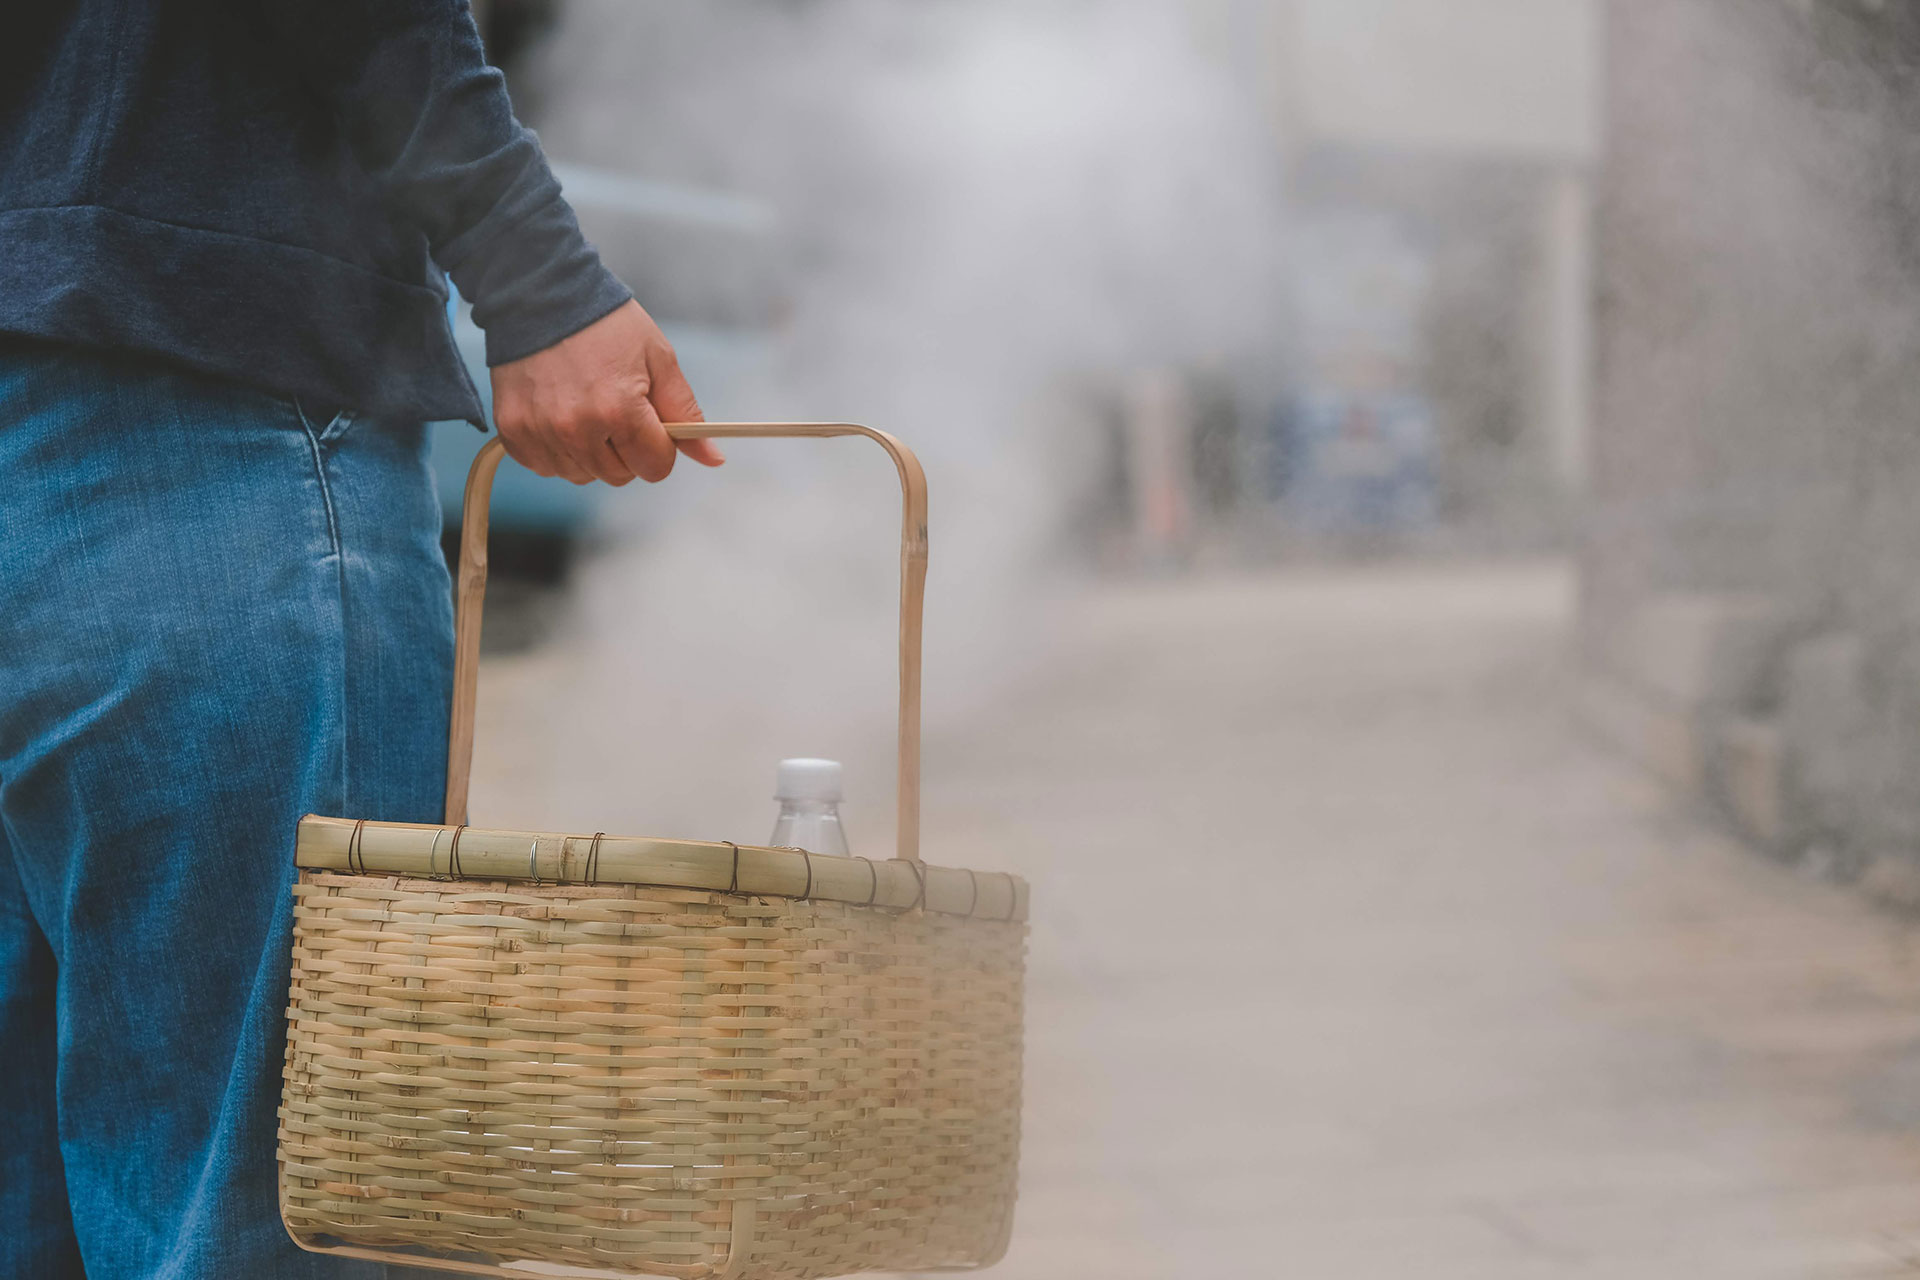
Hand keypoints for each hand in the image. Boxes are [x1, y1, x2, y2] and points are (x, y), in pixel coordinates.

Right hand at [488, 299, 724, 484]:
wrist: (541, 294)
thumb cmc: (608, 326)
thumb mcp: (659, 360)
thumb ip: (685, 413)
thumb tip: (714, 459)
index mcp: (619, 410)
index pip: (655, 468)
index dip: (660, 447)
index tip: (651, 423)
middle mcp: (577, 428)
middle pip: (619, 476)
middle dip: (627, 451)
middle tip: (616, 408)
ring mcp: (540, 432)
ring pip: (582, 476)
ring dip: (591, 453)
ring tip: (586, 407)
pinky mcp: (513, 432)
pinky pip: (546, 467)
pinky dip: (557, 450)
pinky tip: (559, 414)